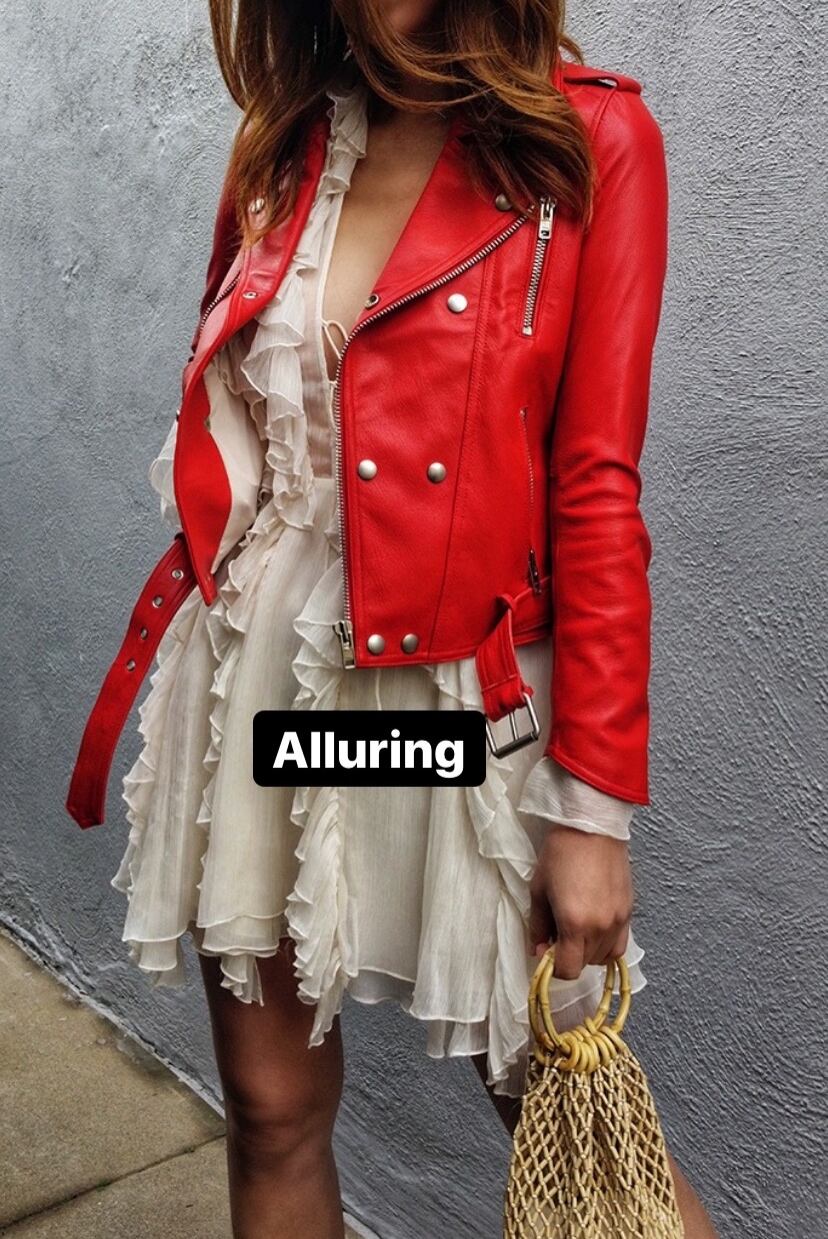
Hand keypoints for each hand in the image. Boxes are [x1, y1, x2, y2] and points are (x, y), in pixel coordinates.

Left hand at [528, 826, 633, 978]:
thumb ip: (538, 927)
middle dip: (569, 957)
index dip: (554, 967)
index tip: (547, 952)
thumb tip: (539, 951)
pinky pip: (619, 944)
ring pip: (604, 957)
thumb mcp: (538, 890)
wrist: (592, 827)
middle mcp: (601, 928)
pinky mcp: (629, 912)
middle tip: (558, 935)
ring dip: (588, 952)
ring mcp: (618, 921)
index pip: (568, 970)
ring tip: (576, 929)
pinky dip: (606, 945)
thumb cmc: (561, 853)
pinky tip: (594, 928)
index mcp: (575, 924)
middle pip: (585, 965)